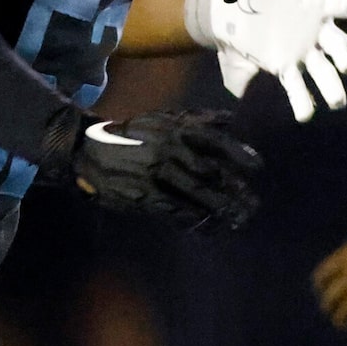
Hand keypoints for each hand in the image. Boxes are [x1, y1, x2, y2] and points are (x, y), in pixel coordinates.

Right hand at [65, 109, 261, 232]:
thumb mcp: (162, 119)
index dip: (238, 152)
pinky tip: (207, 226)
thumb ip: (198, 119)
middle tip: (253, 204)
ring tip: (237, 220)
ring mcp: (156, 173)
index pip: (214, 140)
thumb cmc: (133, 134)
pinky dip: (193, 219)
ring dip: (219, 209)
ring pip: (196, 193)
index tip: (258, 166)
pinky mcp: (143, 195)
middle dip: (234, 190)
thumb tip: (231, 119)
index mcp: (176, 129)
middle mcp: (169, 150)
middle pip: (210, 172)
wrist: (88, 150)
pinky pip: (174, 210)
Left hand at [186, 0, 346, 121]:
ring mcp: (302, 52)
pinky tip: (304, 114)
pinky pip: (297, 88)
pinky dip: (302, 103)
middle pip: (341, 47)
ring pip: (324, 73)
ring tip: (336, 101)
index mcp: (316, 3)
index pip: (344, 3)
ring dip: (332, 88)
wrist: (227, 7)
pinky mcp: (283, 67)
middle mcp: (315, 31)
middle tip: (346, 64)